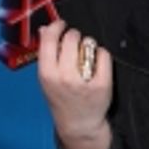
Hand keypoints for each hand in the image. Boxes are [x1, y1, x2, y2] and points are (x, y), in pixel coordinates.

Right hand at [37, 18, 113, 148]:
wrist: (79, 124)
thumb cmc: (61, 98)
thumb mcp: (46, 79)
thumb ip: (45, 55)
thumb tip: (45, 30)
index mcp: (47, 73)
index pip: (49, 40)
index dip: (56, 27)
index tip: (61, 25)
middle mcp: (64, 76)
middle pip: (71, 38)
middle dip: (74, 35)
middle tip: (76, 41)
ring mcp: (84, 80)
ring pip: (88, 43)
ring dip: (88, 43)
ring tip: (86, 54)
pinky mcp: (103, 84)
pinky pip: (104, 55)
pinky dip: (102, 54)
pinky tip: (97, 62)